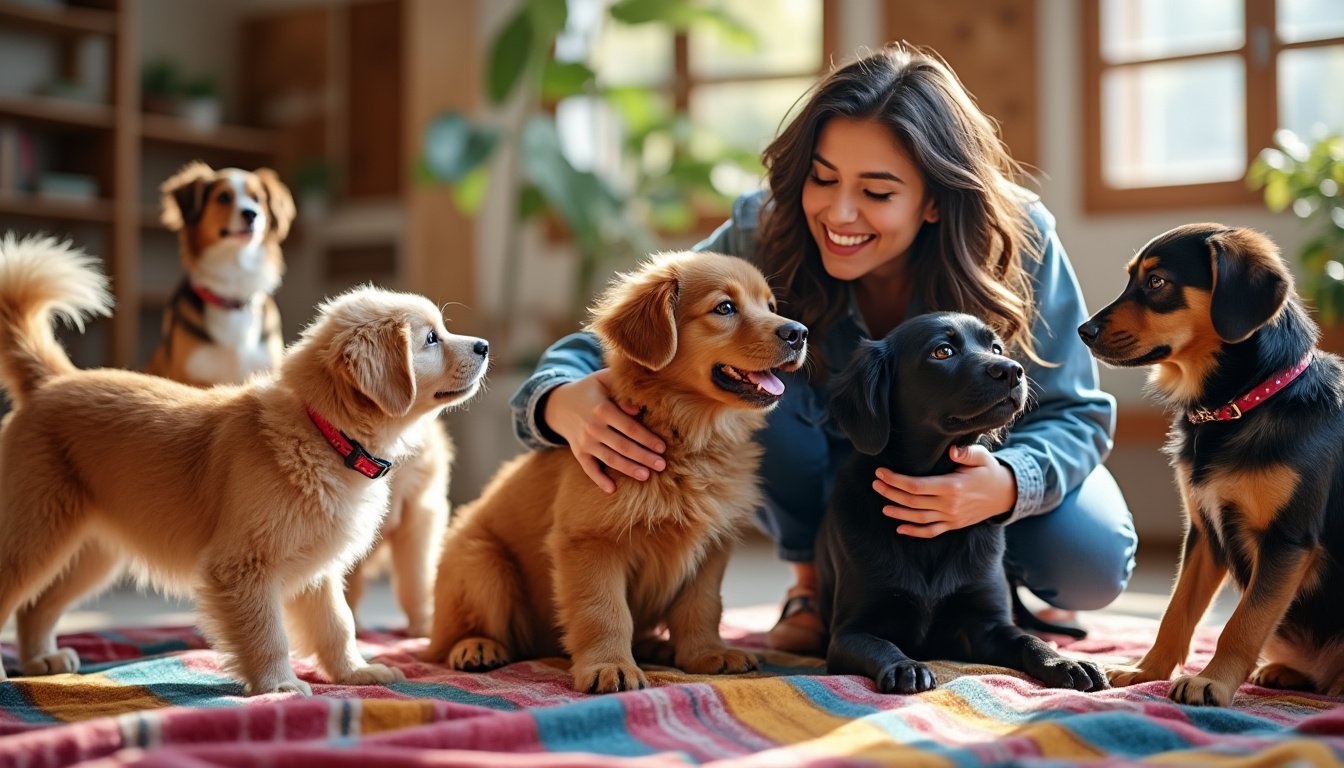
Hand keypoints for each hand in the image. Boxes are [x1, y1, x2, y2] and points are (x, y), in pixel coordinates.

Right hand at [543, 369, 665, 493]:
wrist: (559, 404)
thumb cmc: (591, 390)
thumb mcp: (604, 380)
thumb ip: (622, 389)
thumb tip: (638, 409)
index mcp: (602, 409)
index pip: (629, 427)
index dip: (646, 438)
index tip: (662, 447)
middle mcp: (593, 428)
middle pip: (623, 446)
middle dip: (643, 457)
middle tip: (662, 465)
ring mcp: (585, 442)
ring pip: (610, 459)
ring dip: (628, 469)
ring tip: (646, 476)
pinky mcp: (579, 453)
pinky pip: (589, 469)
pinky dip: (599, 480)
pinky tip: (612, 490)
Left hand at [873, 444, 1015, 537]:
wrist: (1005, 494)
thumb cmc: (989, 471)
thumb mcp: (982, 457)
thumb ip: (967, 453)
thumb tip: (953, 451)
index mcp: (953, 486)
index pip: (917, 485)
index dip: (896, 480)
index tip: (881, 472)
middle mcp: (950, 505)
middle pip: (913, 501)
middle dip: (891, 492)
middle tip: (875, 484)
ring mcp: (951, 517)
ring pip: (918, 518)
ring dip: (898, 512)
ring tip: (882, 504)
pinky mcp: (953, 525)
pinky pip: (931, 532)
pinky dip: (914, 532)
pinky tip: (900, 528)